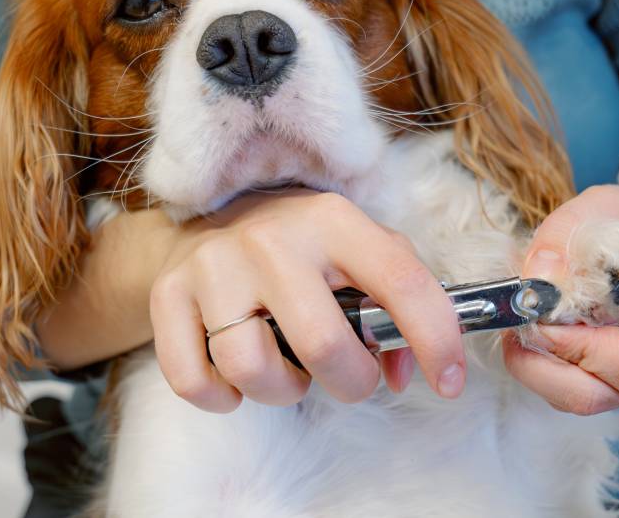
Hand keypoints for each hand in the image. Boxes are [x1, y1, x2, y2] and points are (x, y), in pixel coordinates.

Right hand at [151, 190, 465, 412]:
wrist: (211, 219)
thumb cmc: (302, 244)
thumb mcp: (357, 250)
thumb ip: (395, 301)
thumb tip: (404, 372)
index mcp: (335, 222)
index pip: (400, 282)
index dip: (436, 339)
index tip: (449, 381)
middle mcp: (273, 239)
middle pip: (324, 345)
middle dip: (351, 383)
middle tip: (349, 376)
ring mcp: (214, 266)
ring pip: (253, 370)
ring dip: (285, 390)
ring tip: (288, 366)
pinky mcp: (169, 294)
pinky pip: (195, 382)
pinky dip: (223, 398)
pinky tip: (237, 377)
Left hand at [503, 185, 618, 415]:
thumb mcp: (600, 205)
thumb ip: (565, 233)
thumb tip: (537, 277)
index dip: (579, 349)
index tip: (538, 317)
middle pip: (605, 393)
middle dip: (544, 367)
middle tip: (514, 328)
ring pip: (585, 399)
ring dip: (539, 370)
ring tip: (520, 328)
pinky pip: (578, 392)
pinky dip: (546, 370)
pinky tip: (537, 335)